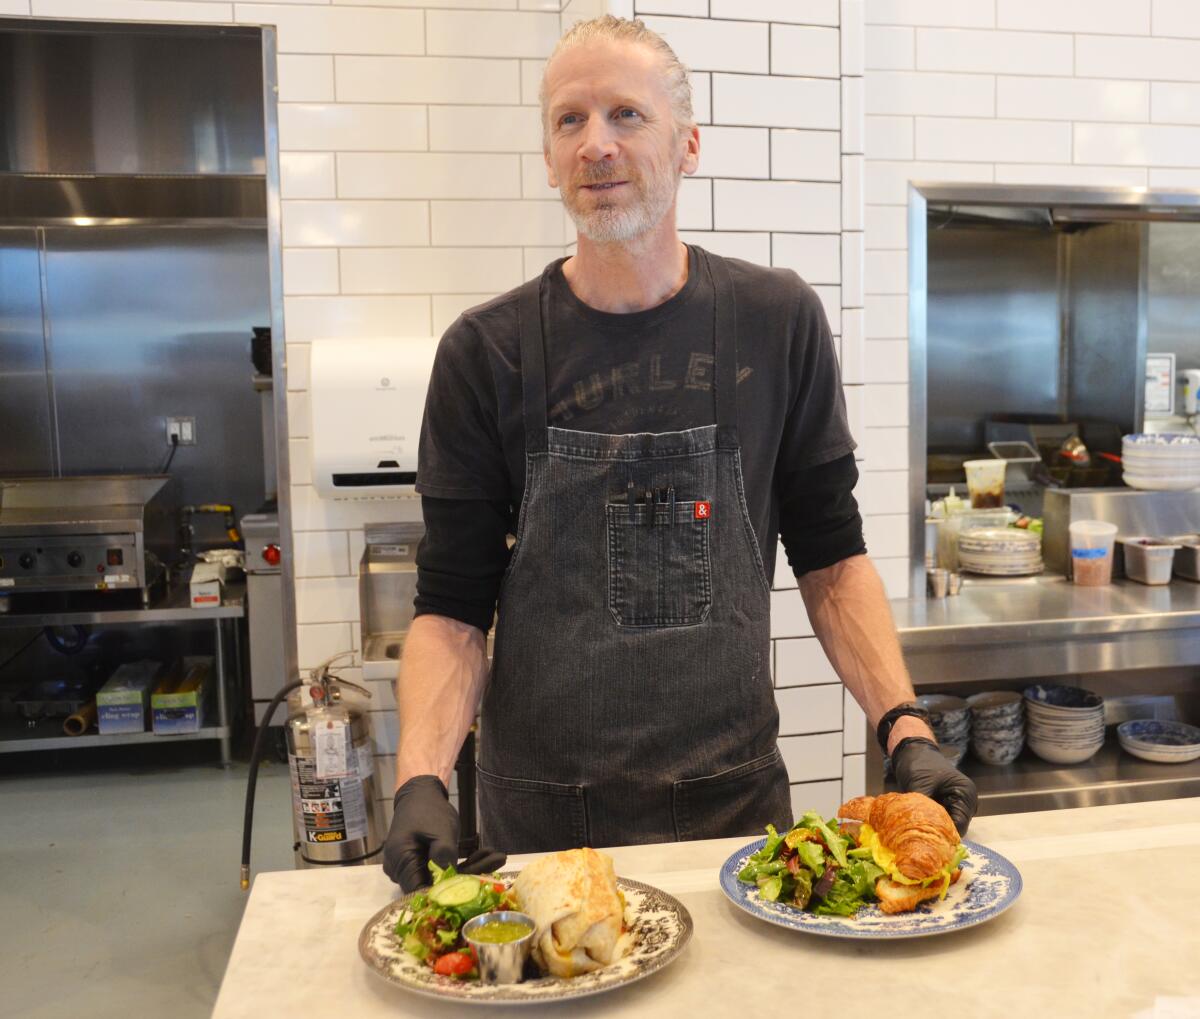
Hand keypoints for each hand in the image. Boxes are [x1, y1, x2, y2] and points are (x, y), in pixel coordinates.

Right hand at [382, 775, 506, 890]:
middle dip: (467, 877)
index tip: (475, 886)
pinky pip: (441, 871)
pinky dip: (462, 865)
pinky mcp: (421, 865)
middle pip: (434, 886)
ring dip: (469, 870)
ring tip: (497, 855)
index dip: (446, 894)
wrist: (420, 794)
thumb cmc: (428, 809)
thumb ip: (443, 856)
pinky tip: (485, 855)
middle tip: (498, 861)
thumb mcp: (441, 830)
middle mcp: (400, 870)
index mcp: (400, 861)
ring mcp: (410, 869)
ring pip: (441, 879)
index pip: (421, 891)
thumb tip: (449, 882)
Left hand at [890, 738, 977, 835]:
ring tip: (917, 832)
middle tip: (921, 840)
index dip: (945, 834)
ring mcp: (955, 804)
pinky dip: (930, 822)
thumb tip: (919, 826)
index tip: (928, 842)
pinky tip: (917, 825)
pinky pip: (939, 820)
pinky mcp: (944, 806)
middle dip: (939, 833)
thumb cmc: (919, 763)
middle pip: (955, 827)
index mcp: (965, 794)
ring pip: (946, 825)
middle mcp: (964, 802)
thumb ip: (923, 806)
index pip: (960, 824)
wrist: (912, 751)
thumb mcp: (919, 784)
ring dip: (933, 828)